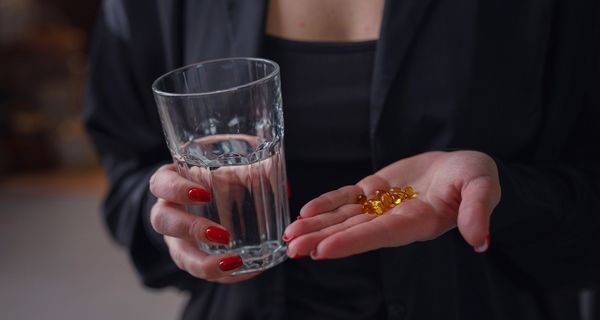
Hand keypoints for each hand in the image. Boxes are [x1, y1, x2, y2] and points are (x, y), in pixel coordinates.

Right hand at [149, 164, 258, 282]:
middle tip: (222, 234)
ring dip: (204, 262)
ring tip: (235, 262)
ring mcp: (176, 238)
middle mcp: (168, 210)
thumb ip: (256, 170)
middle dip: (190, 229)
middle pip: (161, 221)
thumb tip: (282, 182)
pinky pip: (200, 270)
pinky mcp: (191, 258)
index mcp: (172, 182)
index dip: (176, 190)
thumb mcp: (233, 170)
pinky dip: (222, 274)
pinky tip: (245, 271)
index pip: (161, 183)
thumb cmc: (219, 179)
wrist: (210, 198)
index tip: (203, 194)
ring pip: (179, 254)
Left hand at [283, 151, 500, 258]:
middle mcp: (394, 218)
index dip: (351, 242)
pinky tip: (305, 212)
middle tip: (291, 250)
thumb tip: (480, 240)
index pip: (380, 235)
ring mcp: (382, 205)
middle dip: (322, 239)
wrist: (461, 167)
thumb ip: (477, 211)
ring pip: (344, 217)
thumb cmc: (475, 177)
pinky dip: (327, 203)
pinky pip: (346, 197)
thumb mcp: (483, 188)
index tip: (322, 251)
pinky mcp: (374, 189)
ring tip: (289, 236)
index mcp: (418, 221)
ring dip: (316, 226)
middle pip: (353, 231)